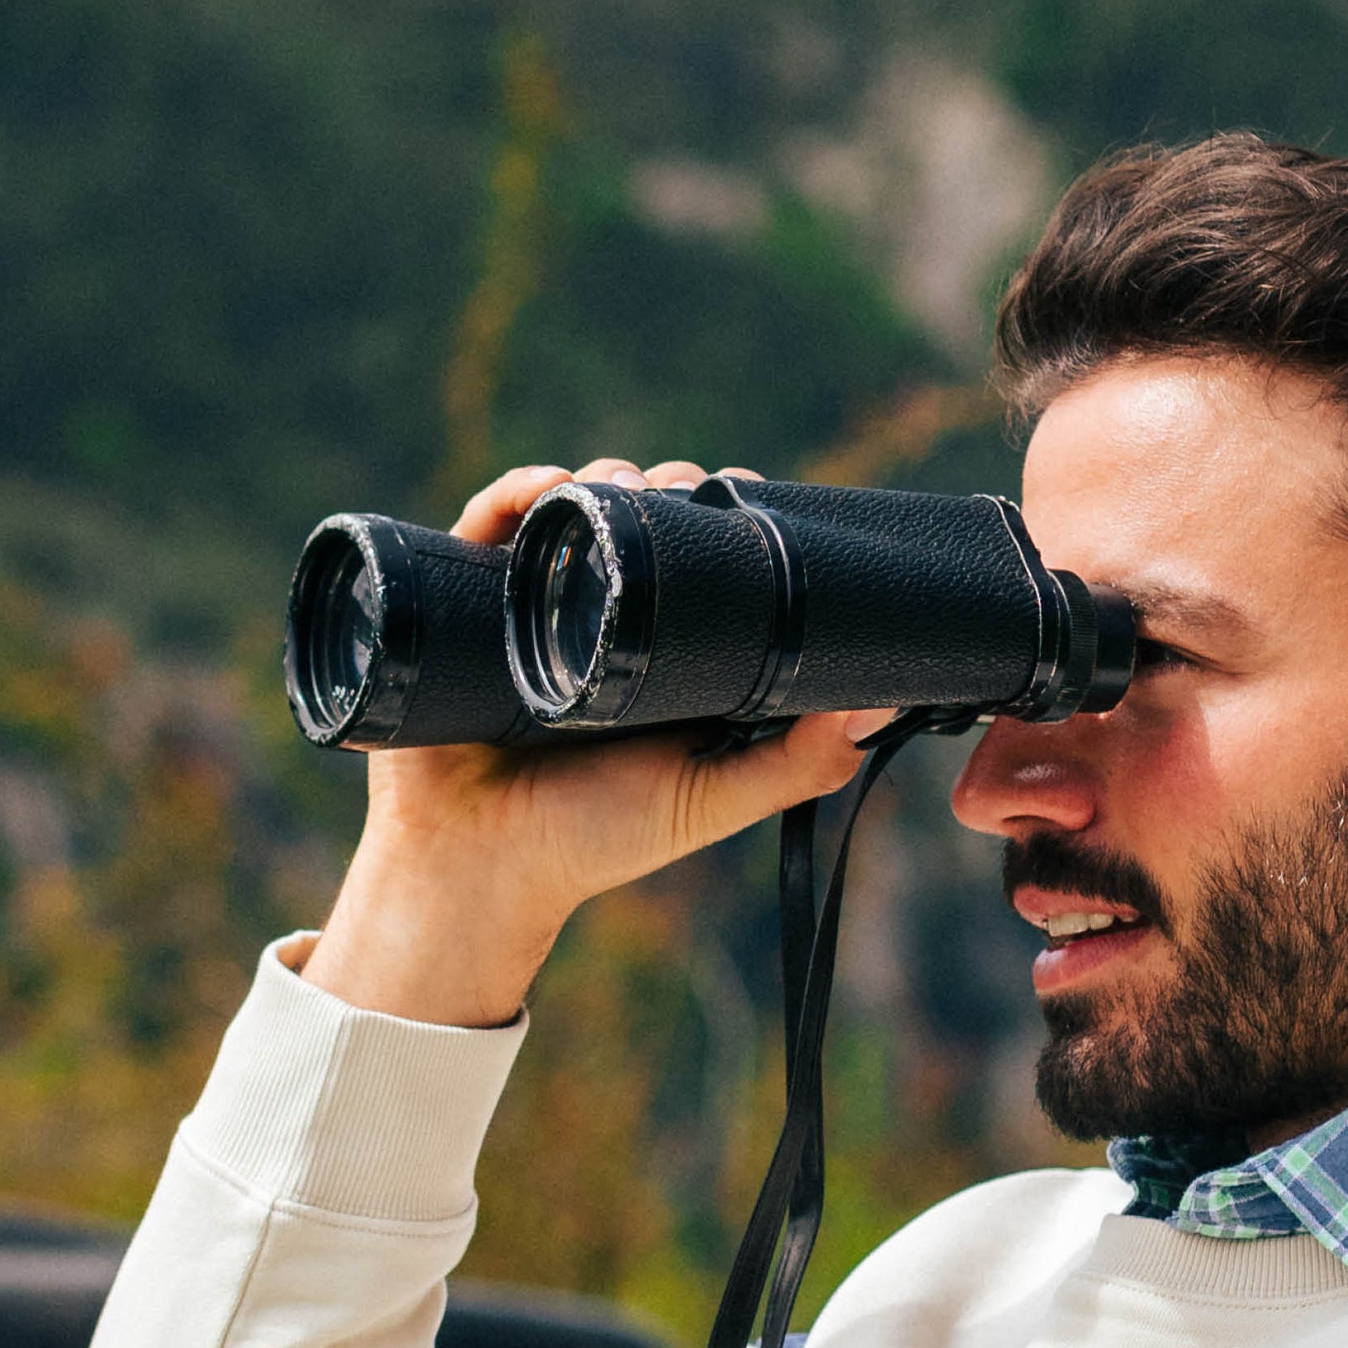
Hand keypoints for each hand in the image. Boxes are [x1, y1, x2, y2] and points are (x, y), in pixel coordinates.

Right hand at [303, 455, 889, 1027]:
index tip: (753, 493)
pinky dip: (517, 493)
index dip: (729, 517)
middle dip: (669, 487)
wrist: (480, 867)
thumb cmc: (596, 839)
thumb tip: (877, 702)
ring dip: (603, 480)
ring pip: (575, 514)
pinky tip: (549, 487)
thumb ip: (795, 765)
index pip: (707, 561)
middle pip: (644, 521)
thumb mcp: (712, 801)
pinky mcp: (470, 601)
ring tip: (623, 484)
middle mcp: (607, 621)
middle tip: (688, 488)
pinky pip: (490, 528)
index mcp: (669, 651)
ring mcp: (537, 607)